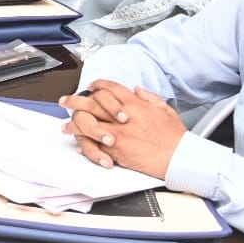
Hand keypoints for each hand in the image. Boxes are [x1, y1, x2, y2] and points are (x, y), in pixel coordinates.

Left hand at [59, 79, 184, 177]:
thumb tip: (137, 89)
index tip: (91, 85)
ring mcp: (118, 132)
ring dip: (74, 122)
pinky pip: (94, 144)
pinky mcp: (116, 149)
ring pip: (88, 122)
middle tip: (65, 100)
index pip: (111, 88)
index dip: (98, 85)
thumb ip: (149, 97)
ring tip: (66, 125)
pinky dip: (85, 143)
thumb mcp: (165, 110)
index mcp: (136, 104)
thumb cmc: (174, 137)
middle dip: (75, 100)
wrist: (178, 157)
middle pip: (92, 102)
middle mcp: (124, 115)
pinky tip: (78, 142)